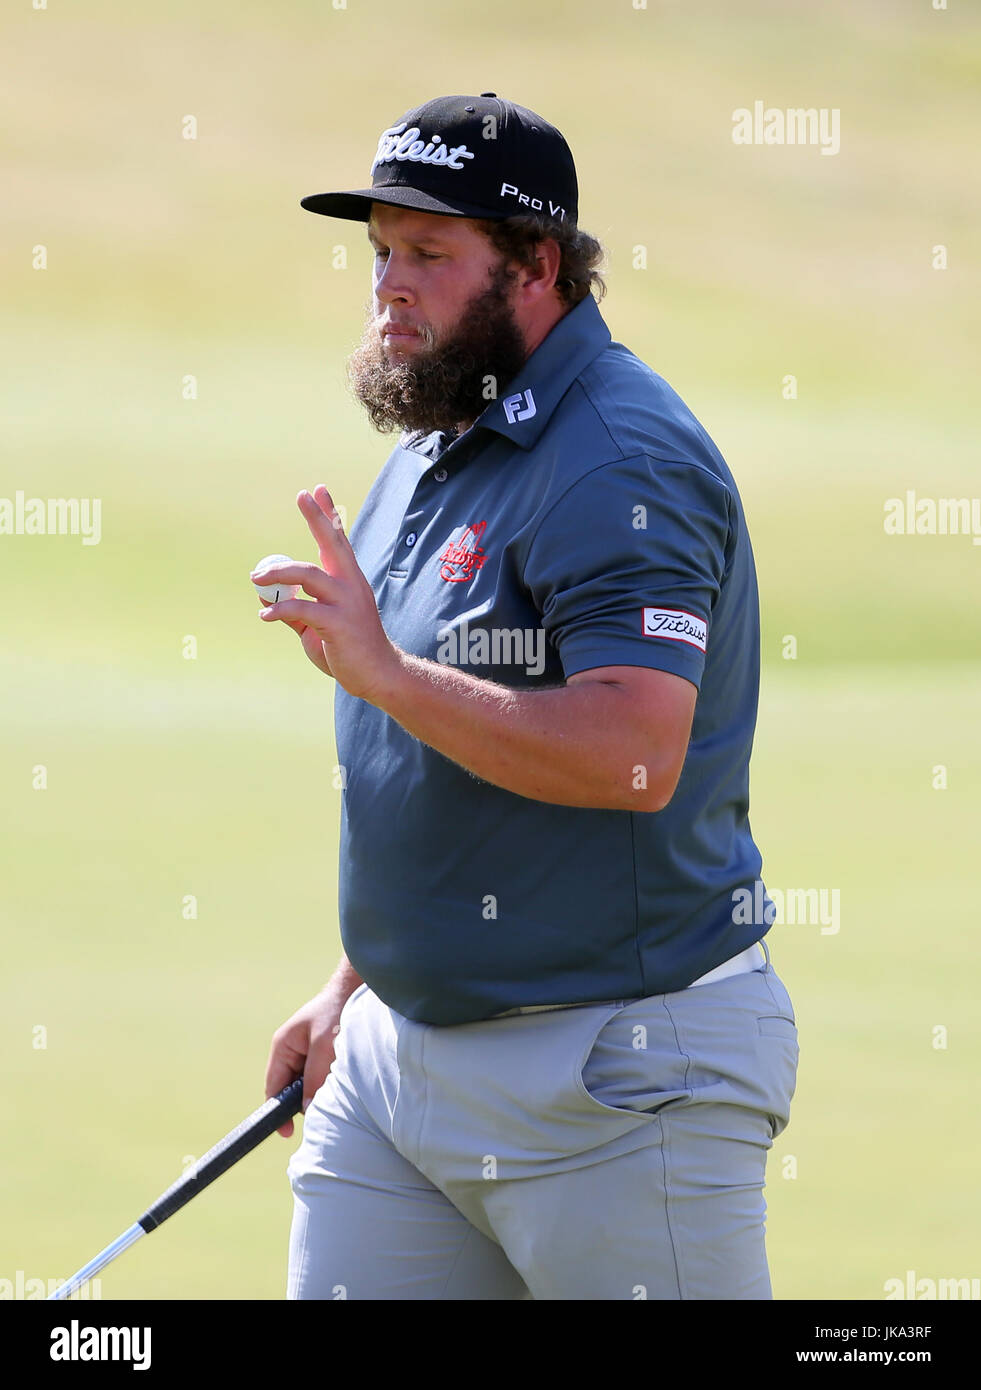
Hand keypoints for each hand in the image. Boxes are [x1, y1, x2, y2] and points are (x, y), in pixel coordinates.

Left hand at [251, 485, 403, 703]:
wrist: (378, 676)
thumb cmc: (349, 651)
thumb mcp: (319, 626)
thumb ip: (297, 610)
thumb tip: (270, 598)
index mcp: (349, 582)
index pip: (338, 541)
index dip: (327, 515)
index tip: (317, 490)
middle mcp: (351, 585)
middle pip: (332, 543)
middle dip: (316, 518)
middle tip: (302, 496)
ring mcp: (346, 603)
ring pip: (308, 574)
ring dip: (277, 573)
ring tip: (256, 578)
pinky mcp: (338, 624)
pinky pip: (302, 609)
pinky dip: (279, 609)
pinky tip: (265, 614)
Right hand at [264, 988, 345, 1139]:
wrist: (356, 988)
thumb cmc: (336, 1010)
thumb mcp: (324, 1045)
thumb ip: (314, 1076)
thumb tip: (306, 1110)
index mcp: (283, 1046)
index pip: (273, 1087)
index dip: (278, 1111)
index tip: (286, 1133)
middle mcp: (291, 1052)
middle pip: (290, 1090)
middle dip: (304, 1100)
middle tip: (324, 1105)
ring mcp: (305, 1054)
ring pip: (307, 1085)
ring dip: (319, 1090)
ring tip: (338, 1084)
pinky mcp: (321, 1055)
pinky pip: (319, 1077)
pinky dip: (328, 1082)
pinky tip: (342, 1079)